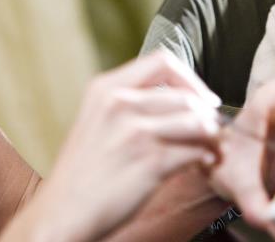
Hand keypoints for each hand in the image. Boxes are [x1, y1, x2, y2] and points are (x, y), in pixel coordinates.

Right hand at [28, 51, 221, 241]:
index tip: (199, 98)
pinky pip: (194, 151)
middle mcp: (119, 103)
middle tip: (212, 128)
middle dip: (206, 113)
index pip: (162, 61)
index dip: (189, 78)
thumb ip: (128, 102)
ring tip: (210, 145)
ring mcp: (134, 132)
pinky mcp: (149, 162)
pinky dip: (204, 156)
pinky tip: (201, 163)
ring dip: (210, 135)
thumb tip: (178, 97)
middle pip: (185, 95)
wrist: (63, 213)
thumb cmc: (83, 172)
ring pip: (196, 121)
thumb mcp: (96, 119)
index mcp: (105, 88)